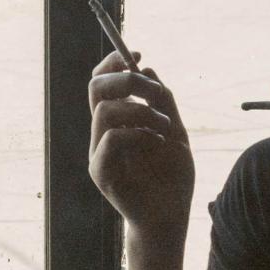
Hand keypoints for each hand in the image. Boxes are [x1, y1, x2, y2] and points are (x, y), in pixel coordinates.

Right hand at [88, 58, 193, 237]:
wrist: (170, 217)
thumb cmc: (172, 178)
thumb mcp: (174, 131)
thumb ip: (162, 102)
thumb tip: (147, 66)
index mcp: (117, 122)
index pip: (101, 82)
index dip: (113, 61)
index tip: (136, 52)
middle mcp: (103, 134)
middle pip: (96, 88)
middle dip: (126, 79)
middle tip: (153, 92)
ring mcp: (99, 153)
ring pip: (105, 111)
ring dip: (142, 112)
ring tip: (164, 129)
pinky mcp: (101, 172)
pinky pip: (112, 139)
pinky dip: (140, 134)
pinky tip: (159, 145)